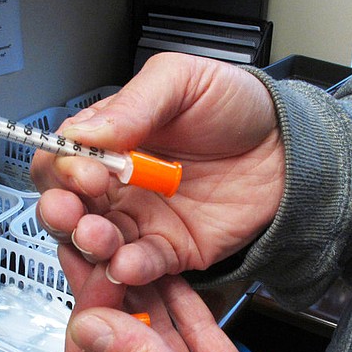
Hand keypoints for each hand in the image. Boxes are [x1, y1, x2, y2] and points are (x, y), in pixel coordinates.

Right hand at [32, 52, 284, 285]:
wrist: (290, 148)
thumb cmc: (237, 107)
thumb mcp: (182, 82)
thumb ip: (133, 105)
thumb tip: (86, 133)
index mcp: (111, 142)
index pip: (63, 159)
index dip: (63, 169)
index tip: (84, 169)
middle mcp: (118, 184)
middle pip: (67, 206)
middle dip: (61, 212)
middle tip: (73, 210)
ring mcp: (141, 220)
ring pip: (95, 242)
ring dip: (88, 244)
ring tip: (99, 237)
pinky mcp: (169, 251)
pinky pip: (140, 266)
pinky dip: (128, 270)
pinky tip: (127, 263)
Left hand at [62, 248, 311, 351]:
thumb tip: (92, 329)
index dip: (88, 328)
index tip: (93, 286)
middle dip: (108, 304)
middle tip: (100, 258)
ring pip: (151, 338)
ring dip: (140, 297)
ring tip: (125, 256)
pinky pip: (190, 332)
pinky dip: (179, 303)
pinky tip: (166, 275)